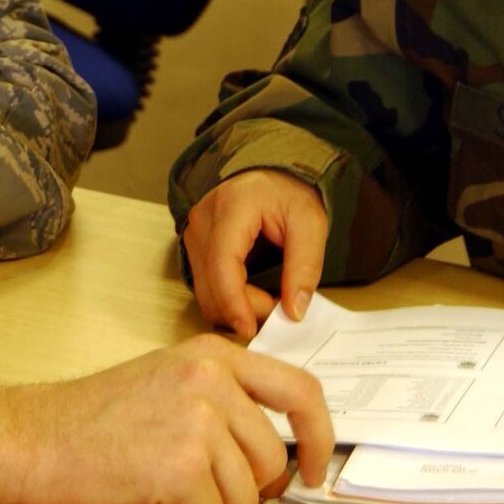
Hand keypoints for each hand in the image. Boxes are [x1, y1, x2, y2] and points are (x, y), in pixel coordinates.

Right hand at [0, 335, 334, 503]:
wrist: (29, 439)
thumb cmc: (91, 421)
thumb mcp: (169, 383)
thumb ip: (224, 401)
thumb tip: (278, 455)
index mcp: (214, 356)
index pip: (300, 391)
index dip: (319, 437)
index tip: (313, 470)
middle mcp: (212, 380)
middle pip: (272, 459)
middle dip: (242, 490)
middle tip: (196, 490)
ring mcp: (198, 421)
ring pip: (244, 496)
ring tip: (159, 486)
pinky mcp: (179, 466)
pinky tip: (146, 499)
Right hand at [182, 169, 327, 340]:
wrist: (272, 173)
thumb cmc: (290, 193)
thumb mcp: (310, 223)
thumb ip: (304, 266)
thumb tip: (294, 312)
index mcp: (231, 207)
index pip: (222, 265)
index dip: (235, 303)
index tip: (252, 330)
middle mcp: (203, 220)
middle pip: (211, 284)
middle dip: (243, 309)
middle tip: (278, 312)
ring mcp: (193, 233)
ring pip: (204, 291)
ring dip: (234, 307)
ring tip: (269, 302)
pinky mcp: (194, 246)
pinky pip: (205, 285)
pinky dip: (227, 299)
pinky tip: (252, 294)